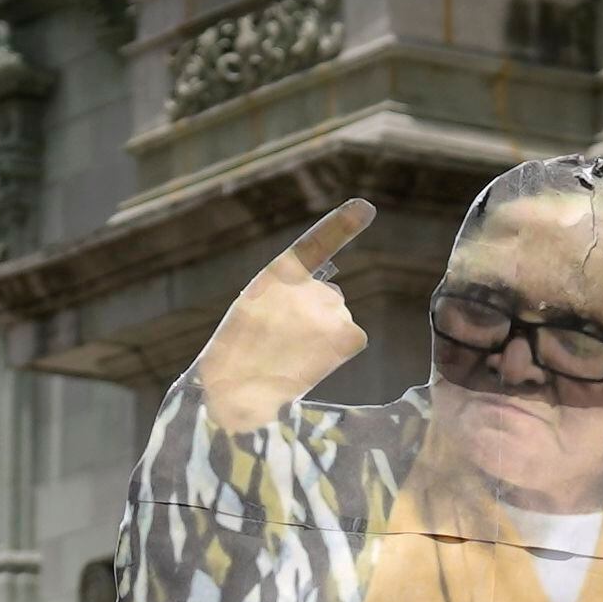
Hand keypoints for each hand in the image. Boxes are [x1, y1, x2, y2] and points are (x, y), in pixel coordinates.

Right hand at [193, 200, 372, 432]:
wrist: (236, 394)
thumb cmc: (239, 357)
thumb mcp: (255, 311)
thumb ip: (290, 297)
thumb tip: (333, 302)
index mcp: (279, 273)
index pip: (317, 241)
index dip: (343, 223)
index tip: (365, 207)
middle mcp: (310, 282)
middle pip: (328, 299)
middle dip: (312, 320)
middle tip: (280, 345)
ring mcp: (332, 308)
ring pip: (338, 321)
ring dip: (322, 339)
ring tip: (290, 357)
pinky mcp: (349, 333)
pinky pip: (353, 339)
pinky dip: (339, 352)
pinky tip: (312, 363)